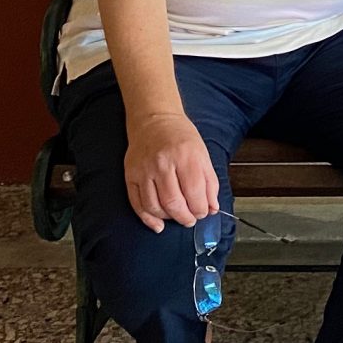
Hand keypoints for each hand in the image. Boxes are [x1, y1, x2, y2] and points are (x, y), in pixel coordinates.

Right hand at [124, 107, 218, 232]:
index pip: (194, 193)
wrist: (154, 119)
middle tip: (190, 219)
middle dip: (185, 217)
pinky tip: (158, 224)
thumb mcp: (203, 154)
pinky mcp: (130, 175)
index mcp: (185, 156)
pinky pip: (137, 204)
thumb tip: (212, 209)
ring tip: (176, 216)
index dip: (200, 209)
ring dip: (168, 218)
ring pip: (154, 207)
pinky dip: (148, 219)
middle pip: (173, 203)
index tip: (202, 212)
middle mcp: (163, 163)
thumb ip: (210, 183)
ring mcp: (144, 170)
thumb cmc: (181, 136)